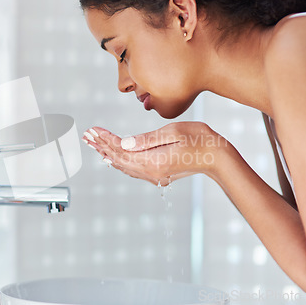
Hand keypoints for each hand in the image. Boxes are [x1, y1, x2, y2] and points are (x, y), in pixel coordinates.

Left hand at [82, 122, 226, 185]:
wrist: (218, 158)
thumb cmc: (200, 140)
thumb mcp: (173, 132)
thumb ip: (146, 139)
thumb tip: (123, 144)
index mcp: (152, 161)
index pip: (121, 150)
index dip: (105, 139)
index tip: (93, 129)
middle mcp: (151, 172)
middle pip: (119, 159)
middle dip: (101, 146)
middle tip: (86, 136)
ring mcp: (155, 175)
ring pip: (124, 165)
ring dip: (108, 153)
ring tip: (94, 144)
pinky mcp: (159, 174)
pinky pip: (133, 169)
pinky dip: (120, 161)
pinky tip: (113, 157)